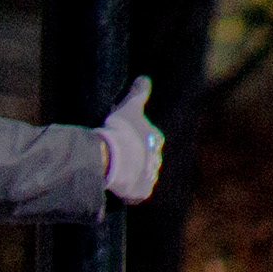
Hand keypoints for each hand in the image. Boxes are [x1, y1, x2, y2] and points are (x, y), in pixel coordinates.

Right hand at [100, 78, 162, 203]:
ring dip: (133, 176)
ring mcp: (149, 177)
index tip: (125, 140)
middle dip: (136, 159)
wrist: (115, 159)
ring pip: (142, 176)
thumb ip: (138, 94)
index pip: (150, 139)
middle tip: (119, 157)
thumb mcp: (129, 108)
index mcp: (156, 139)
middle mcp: (156, 159)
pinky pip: (135, 193)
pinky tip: (117, 189)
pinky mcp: (140, 193)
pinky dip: (128, 192)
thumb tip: (144, 78)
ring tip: (116, 174)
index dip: (136, 139)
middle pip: (147, 159)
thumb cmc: (122, 131)